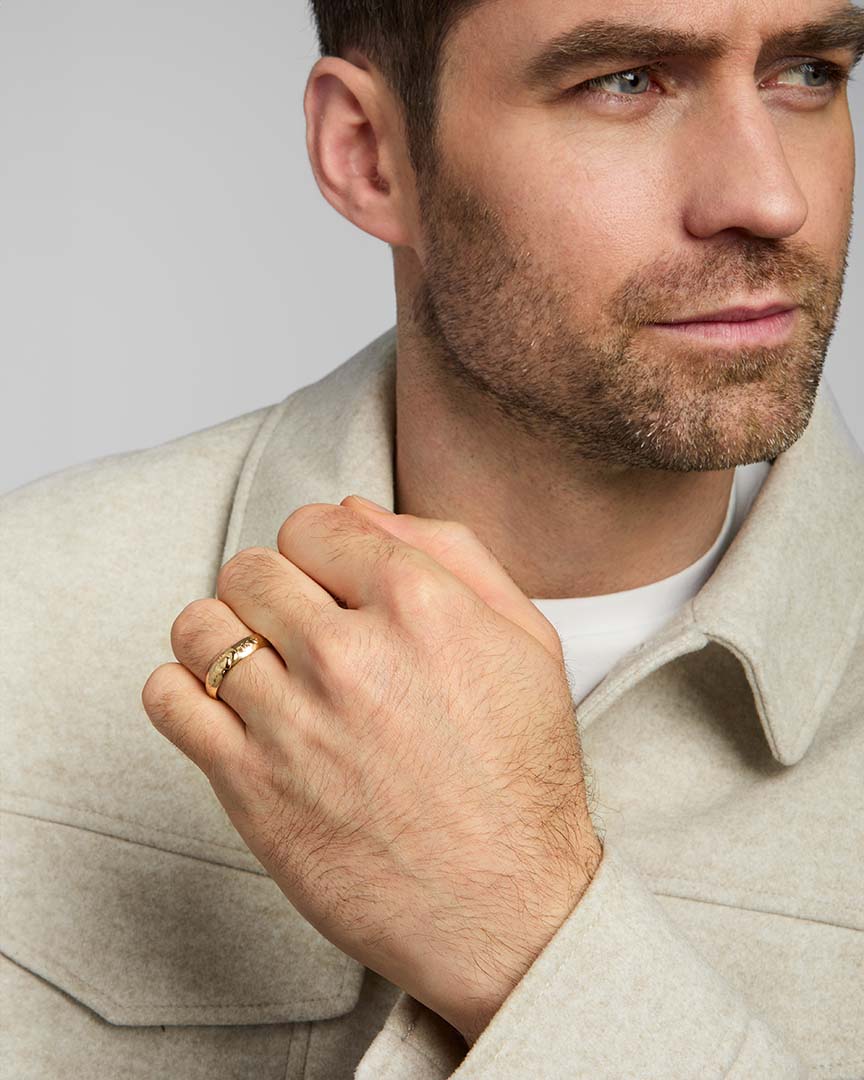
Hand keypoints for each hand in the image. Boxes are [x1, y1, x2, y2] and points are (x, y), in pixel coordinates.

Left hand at [141, 495, 602, 1046]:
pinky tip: (226, 709)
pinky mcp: (250, 787)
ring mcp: (293, 720)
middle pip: (249, 568)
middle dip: (271, 591)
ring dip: (223, 637)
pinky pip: (167, 697)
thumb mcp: (525, 639)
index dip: (318, 553)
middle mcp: (349, 652)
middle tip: (300, 634)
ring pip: (200, 625)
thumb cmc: (520, 773)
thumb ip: (449, 551)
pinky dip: (182, 691)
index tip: (329, 588)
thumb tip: (355, 510)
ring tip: (261, 671)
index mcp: (419, 603)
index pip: (311, 525)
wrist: (504, 908)